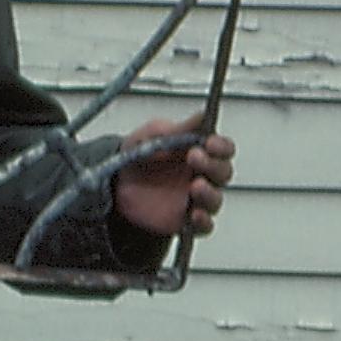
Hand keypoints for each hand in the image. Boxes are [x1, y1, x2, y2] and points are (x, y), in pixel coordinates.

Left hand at [111, 116, 236, 239]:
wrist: (115, 184)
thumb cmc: (139, 155)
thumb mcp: (154, 134)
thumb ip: (179, 129)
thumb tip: (203, 115)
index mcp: (200, 151)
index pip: (224, 149)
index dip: (221, 146)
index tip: (209, 143)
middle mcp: (202, 176)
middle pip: (224, 172)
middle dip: (213, 165)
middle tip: (194, 157)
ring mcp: (195, 200)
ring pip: (216, 199)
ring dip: (210, 193)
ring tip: (196, 187)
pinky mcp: (185, 221)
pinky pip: (204, 226)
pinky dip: (204, 222)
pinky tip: (195, 215)